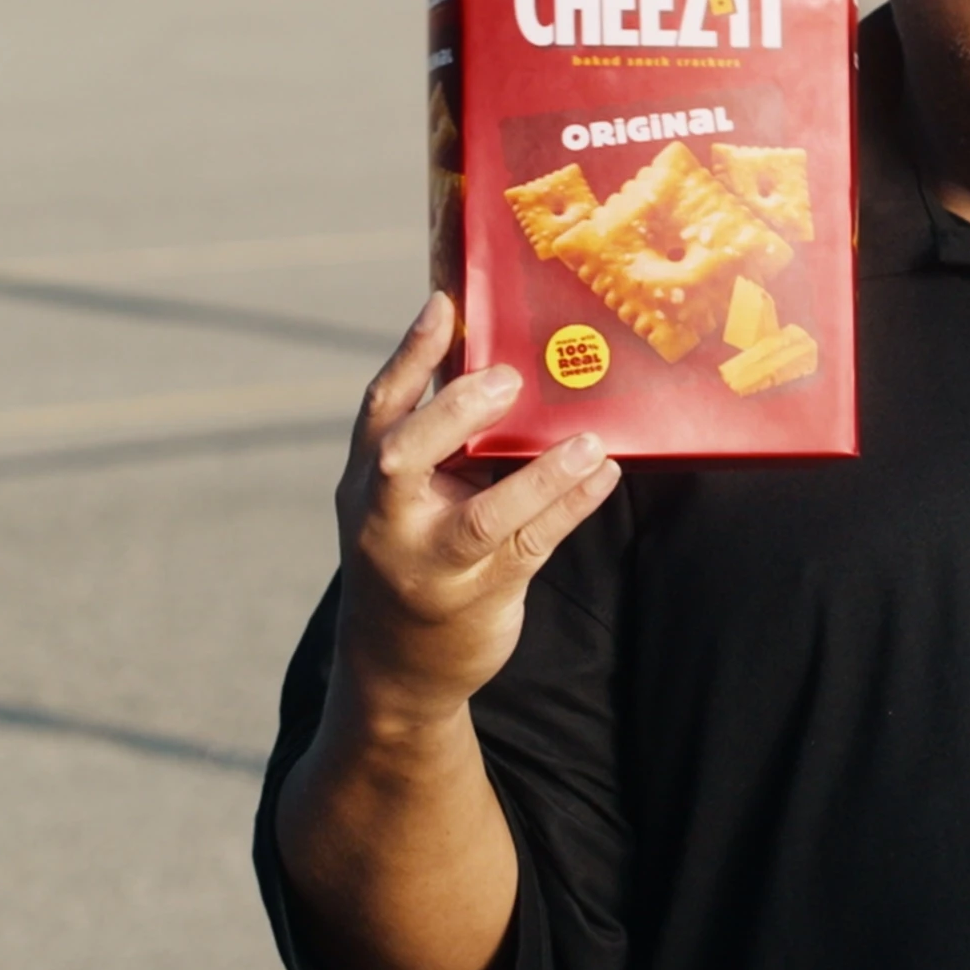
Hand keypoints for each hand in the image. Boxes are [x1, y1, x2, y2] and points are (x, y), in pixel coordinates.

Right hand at [330, 293, 620, 729]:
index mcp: (366, 479)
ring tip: (589, 443)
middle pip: (405, 456)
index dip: (410, 354)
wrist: (397, 665)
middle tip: (509, 378)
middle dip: (455, 413)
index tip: (444, 304)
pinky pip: (531, 544)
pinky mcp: (478, 594)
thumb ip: (438, 442)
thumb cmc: (413, 551)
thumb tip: (495, 362)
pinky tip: (603, 477)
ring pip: (484, 516)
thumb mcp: (404, 498)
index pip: (381, 408)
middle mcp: (388, 517)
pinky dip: (570, 508)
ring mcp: (431, 561)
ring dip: (541, 477)